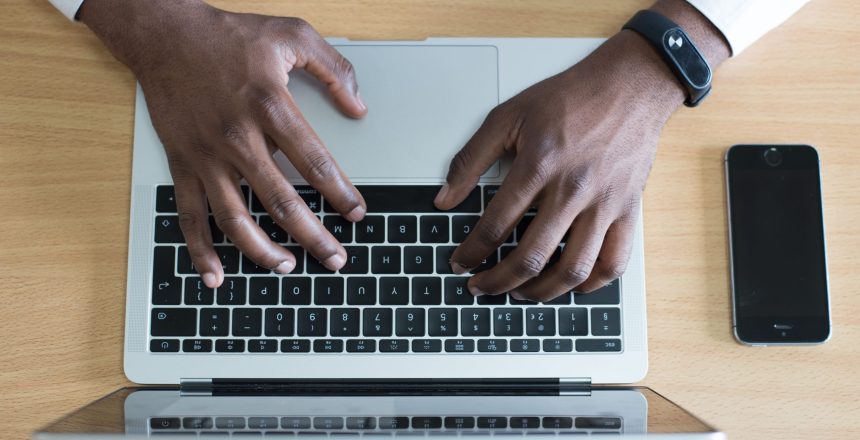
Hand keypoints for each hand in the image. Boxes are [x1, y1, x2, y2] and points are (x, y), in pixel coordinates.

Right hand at [80, 0, 367, 287]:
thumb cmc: (229, 36)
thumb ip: (333, 69)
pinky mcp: (182, 164)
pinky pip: (189, 215)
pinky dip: (200, 249)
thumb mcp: (291, 35)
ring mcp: (207, 156)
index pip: (315, 162)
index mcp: (270, 106)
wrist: (165, 35)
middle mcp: (238, 137)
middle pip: (281, 201)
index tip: (357, 213)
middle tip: (335, 259)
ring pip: (235, 218)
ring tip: (288, 267)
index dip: (340, 193)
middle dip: (313, 236)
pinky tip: (215, 274)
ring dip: (262, 251)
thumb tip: (359, 107)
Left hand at [434, 1, 728, 300]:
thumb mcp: (508, 116)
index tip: (460, 263)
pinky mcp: (628, 211)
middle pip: (530, 257)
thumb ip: (471, 159)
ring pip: (572, 269)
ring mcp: (604, 204)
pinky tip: (571, 286)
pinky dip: (591, 284)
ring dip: (541, 292)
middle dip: (497, 281)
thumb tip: (444, 198)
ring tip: (520, 293)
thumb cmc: (570, 99)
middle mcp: (573, 190)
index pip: (495, 226)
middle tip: (481, 287)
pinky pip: (614, 263)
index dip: (471, 252)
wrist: (629, 86)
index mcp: (539, 166)